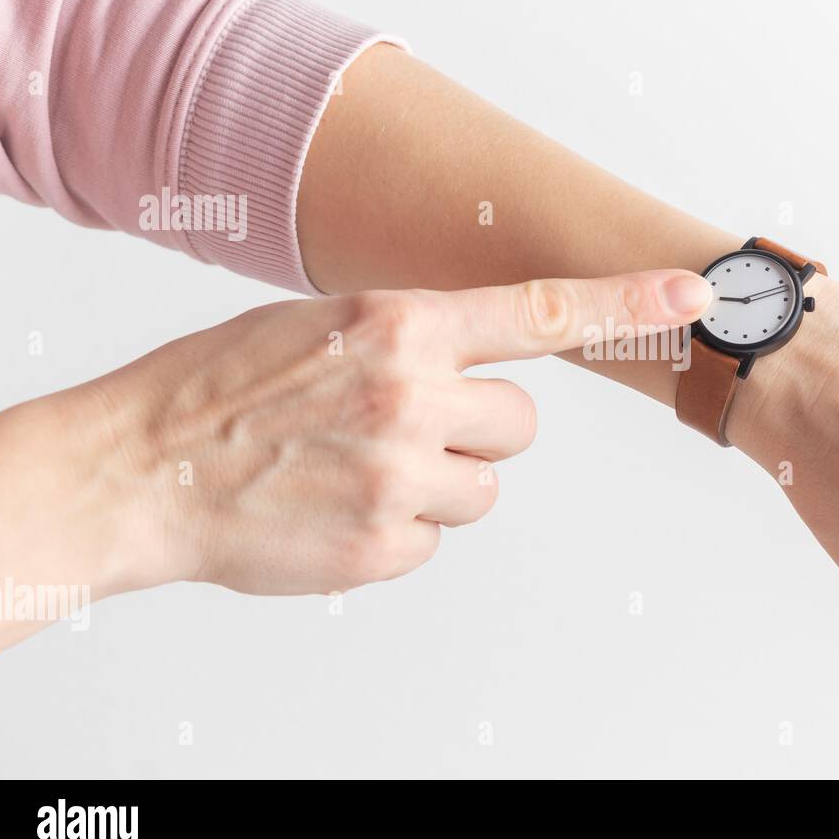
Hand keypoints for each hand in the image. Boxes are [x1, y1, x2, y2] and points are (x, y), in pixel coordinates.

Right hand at [0, 270, 710, 611]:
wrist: (140, 469)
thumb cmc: (225, 388)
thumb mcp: (321, 325)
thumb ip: (411, 335)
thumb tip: (474, 354)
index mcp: (398, 323)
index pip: (541, 310)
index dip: (628, 302)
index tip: (698, 295)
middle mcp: (410, 391)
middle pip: (521, 423)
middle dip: (476, 429)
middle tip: (399, 428)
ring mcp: (398, 473)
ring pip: (485, 487)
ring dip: (438, 485)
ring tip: (357, 470)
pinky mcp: (382, 543)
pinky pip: (435, 539)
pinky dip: (397, 531)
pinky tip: (336, 510)